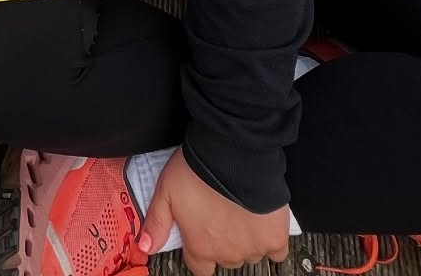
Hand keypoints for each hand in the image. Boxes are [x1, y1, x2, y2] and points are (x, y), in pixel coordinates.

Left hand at [139, 149, 289, 275]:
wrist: (232, 155)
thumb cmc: (196, 171)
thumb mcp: (164, 193)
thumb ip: (156, 223)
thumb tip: (145, 246)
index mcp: (200, 247)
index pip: (198, 268)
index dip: (198, 252)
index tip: (199, 237)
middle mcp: (227, 254)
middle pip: (224, 259)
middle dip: (221, 243)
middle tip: (218, 215)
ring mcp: (253, 248)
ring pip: (248, 254)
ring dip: (243, 239)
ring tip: (236, 212)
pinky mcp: (274, 238)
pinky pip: (275, 251)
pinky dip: (268, 240)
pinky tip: (260, 223)